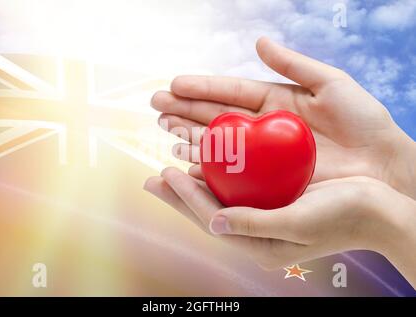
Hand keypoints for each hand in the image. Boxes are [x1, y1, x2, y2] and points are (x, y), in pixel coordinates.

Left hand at [144, 167, 415, 287]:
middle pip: (208, 211)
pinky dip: (220, 176)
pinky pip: (238, 188)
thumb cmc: (344, 218)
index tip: (163, 175)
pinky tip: (206, 163)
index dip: (185, 198)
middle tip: (153, 179)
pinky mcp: (274, 200)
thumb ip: (255, 225)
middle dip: (179, 195)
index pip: (211, 219)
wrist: (379, 211)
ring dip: (195, 183)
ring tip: (170, 168)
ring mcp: (265, 216)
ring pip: (220, 198)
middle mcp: (257, 232)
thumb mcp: (300, 223)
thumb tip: (214, 224)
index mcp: (260, 245)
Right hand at [151, 37, 415, 198]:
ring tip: (165, 129)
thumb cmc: (363, 123)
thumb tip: (258, 41)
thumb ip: (293, 64)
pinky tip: (189, 163)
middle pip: (217, 117)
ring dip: (190, 136)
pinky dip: (210, 166)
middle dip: (185, 111)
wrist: (382, 165)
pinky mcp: (266, 179)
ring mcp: (263, 154)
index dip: (202, 87)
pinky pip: (233, 171)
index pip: (230, 92)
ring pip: (219, 143)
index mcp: (274, 102)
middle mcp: (262, 128)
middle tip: (157, 107)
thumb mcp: (332, 84)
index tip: (174, 84)